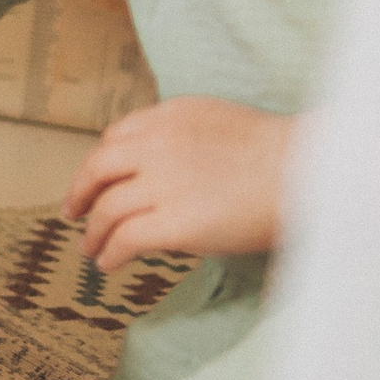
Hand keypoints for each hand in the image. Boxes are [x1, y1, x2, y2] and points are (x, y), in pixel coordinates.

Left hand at [61, 96, 302, 272]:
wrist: (306, 173)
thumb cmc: (282, 155)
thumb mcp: (224, 124)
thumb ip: (189, 137)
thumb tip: (168, 166)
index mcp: (172, 116)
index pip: (118, 137)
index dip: (103, 162)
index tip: (98, 179)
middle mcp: (158, 145)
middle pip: (99, 168)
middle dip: (80, 193)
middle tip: (74, 212)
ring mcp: (163, 184)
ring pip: (106, 209)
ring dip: (93, 232)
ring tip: (91, 249)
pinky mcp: (173, 223)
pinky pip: (124, 239)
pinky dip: (109, 253)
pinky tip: (109, 263)